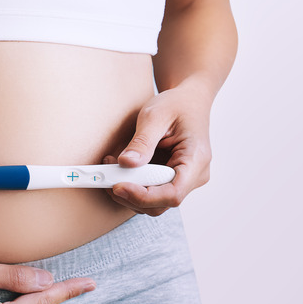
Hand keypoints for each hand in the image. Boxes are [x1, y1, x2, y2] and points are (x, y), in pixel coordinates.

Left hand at [102, 80, 213, 215]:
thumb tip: (126, 163)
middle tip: (106, 178)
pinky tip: (118, 169)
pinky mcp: (171, 180)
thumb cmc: (177, 105)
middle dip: (130, 195)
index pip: (172, 194)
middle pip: (160, 203)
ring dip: (128, 192)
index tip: (119, 186)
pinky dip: (132, 186)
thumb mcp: (156, 116)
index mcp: (196, 160)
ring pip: (153, 203)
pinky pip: (150, 192)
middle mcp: (194, 176)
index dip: (144, 196)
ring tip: (109, 168)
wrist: (189, 100)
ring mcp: (184, 180)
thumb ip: (142, 142)